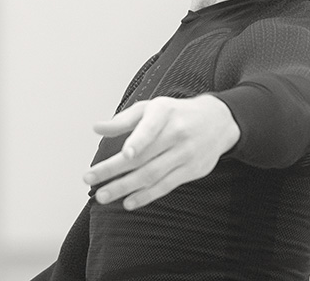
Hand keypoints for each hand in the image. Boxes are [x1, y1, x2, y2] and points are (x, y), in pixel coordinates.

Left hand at [83, 94, 239, 209]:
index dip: (139, 141)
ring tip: (103, 195)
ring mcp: (186, 153)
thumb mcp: (153, 108)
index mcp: (164, 112)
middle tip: (90, 179)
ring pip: (153, 174)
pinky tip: (129, 201)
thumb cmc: (177, 113)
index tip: (125, 153)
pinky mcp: (192, 170)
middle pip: (144, 156)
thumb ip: (125, 120)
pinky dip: (146, 195)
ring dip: (126, 187)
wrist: (218, 120)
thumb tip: (97, 128)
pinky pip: (166, 185)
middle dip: (115, 170)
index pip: (151, 128)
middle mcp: (177, 132)